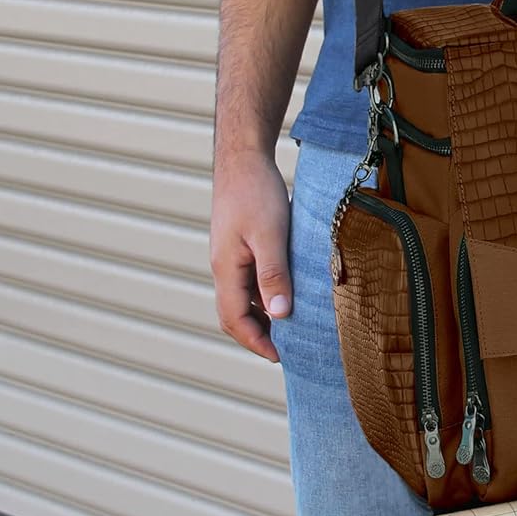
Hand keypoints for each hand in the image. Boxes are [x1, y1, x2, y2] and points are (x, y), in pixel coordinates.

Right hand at [209, 148, 292, 362]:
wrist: (243, 158)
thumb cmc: (256, 192)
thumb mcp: (270, 235)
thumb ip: (273, 274)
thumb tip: (279, 315)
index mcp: (226, 269)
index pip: (234, 320)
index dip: (256, 342)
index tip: (279, 357)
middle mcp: (224, 266)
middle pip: (234, 314)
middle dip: (257, 335)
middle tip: (287, 348)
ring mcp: (230, 256)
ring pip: (243, 297)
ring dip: (263, 315)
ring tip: (292, 325)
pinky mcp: (241, 244)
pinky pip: (250, 279)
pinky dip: (266, 293)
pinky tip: (288, 291)